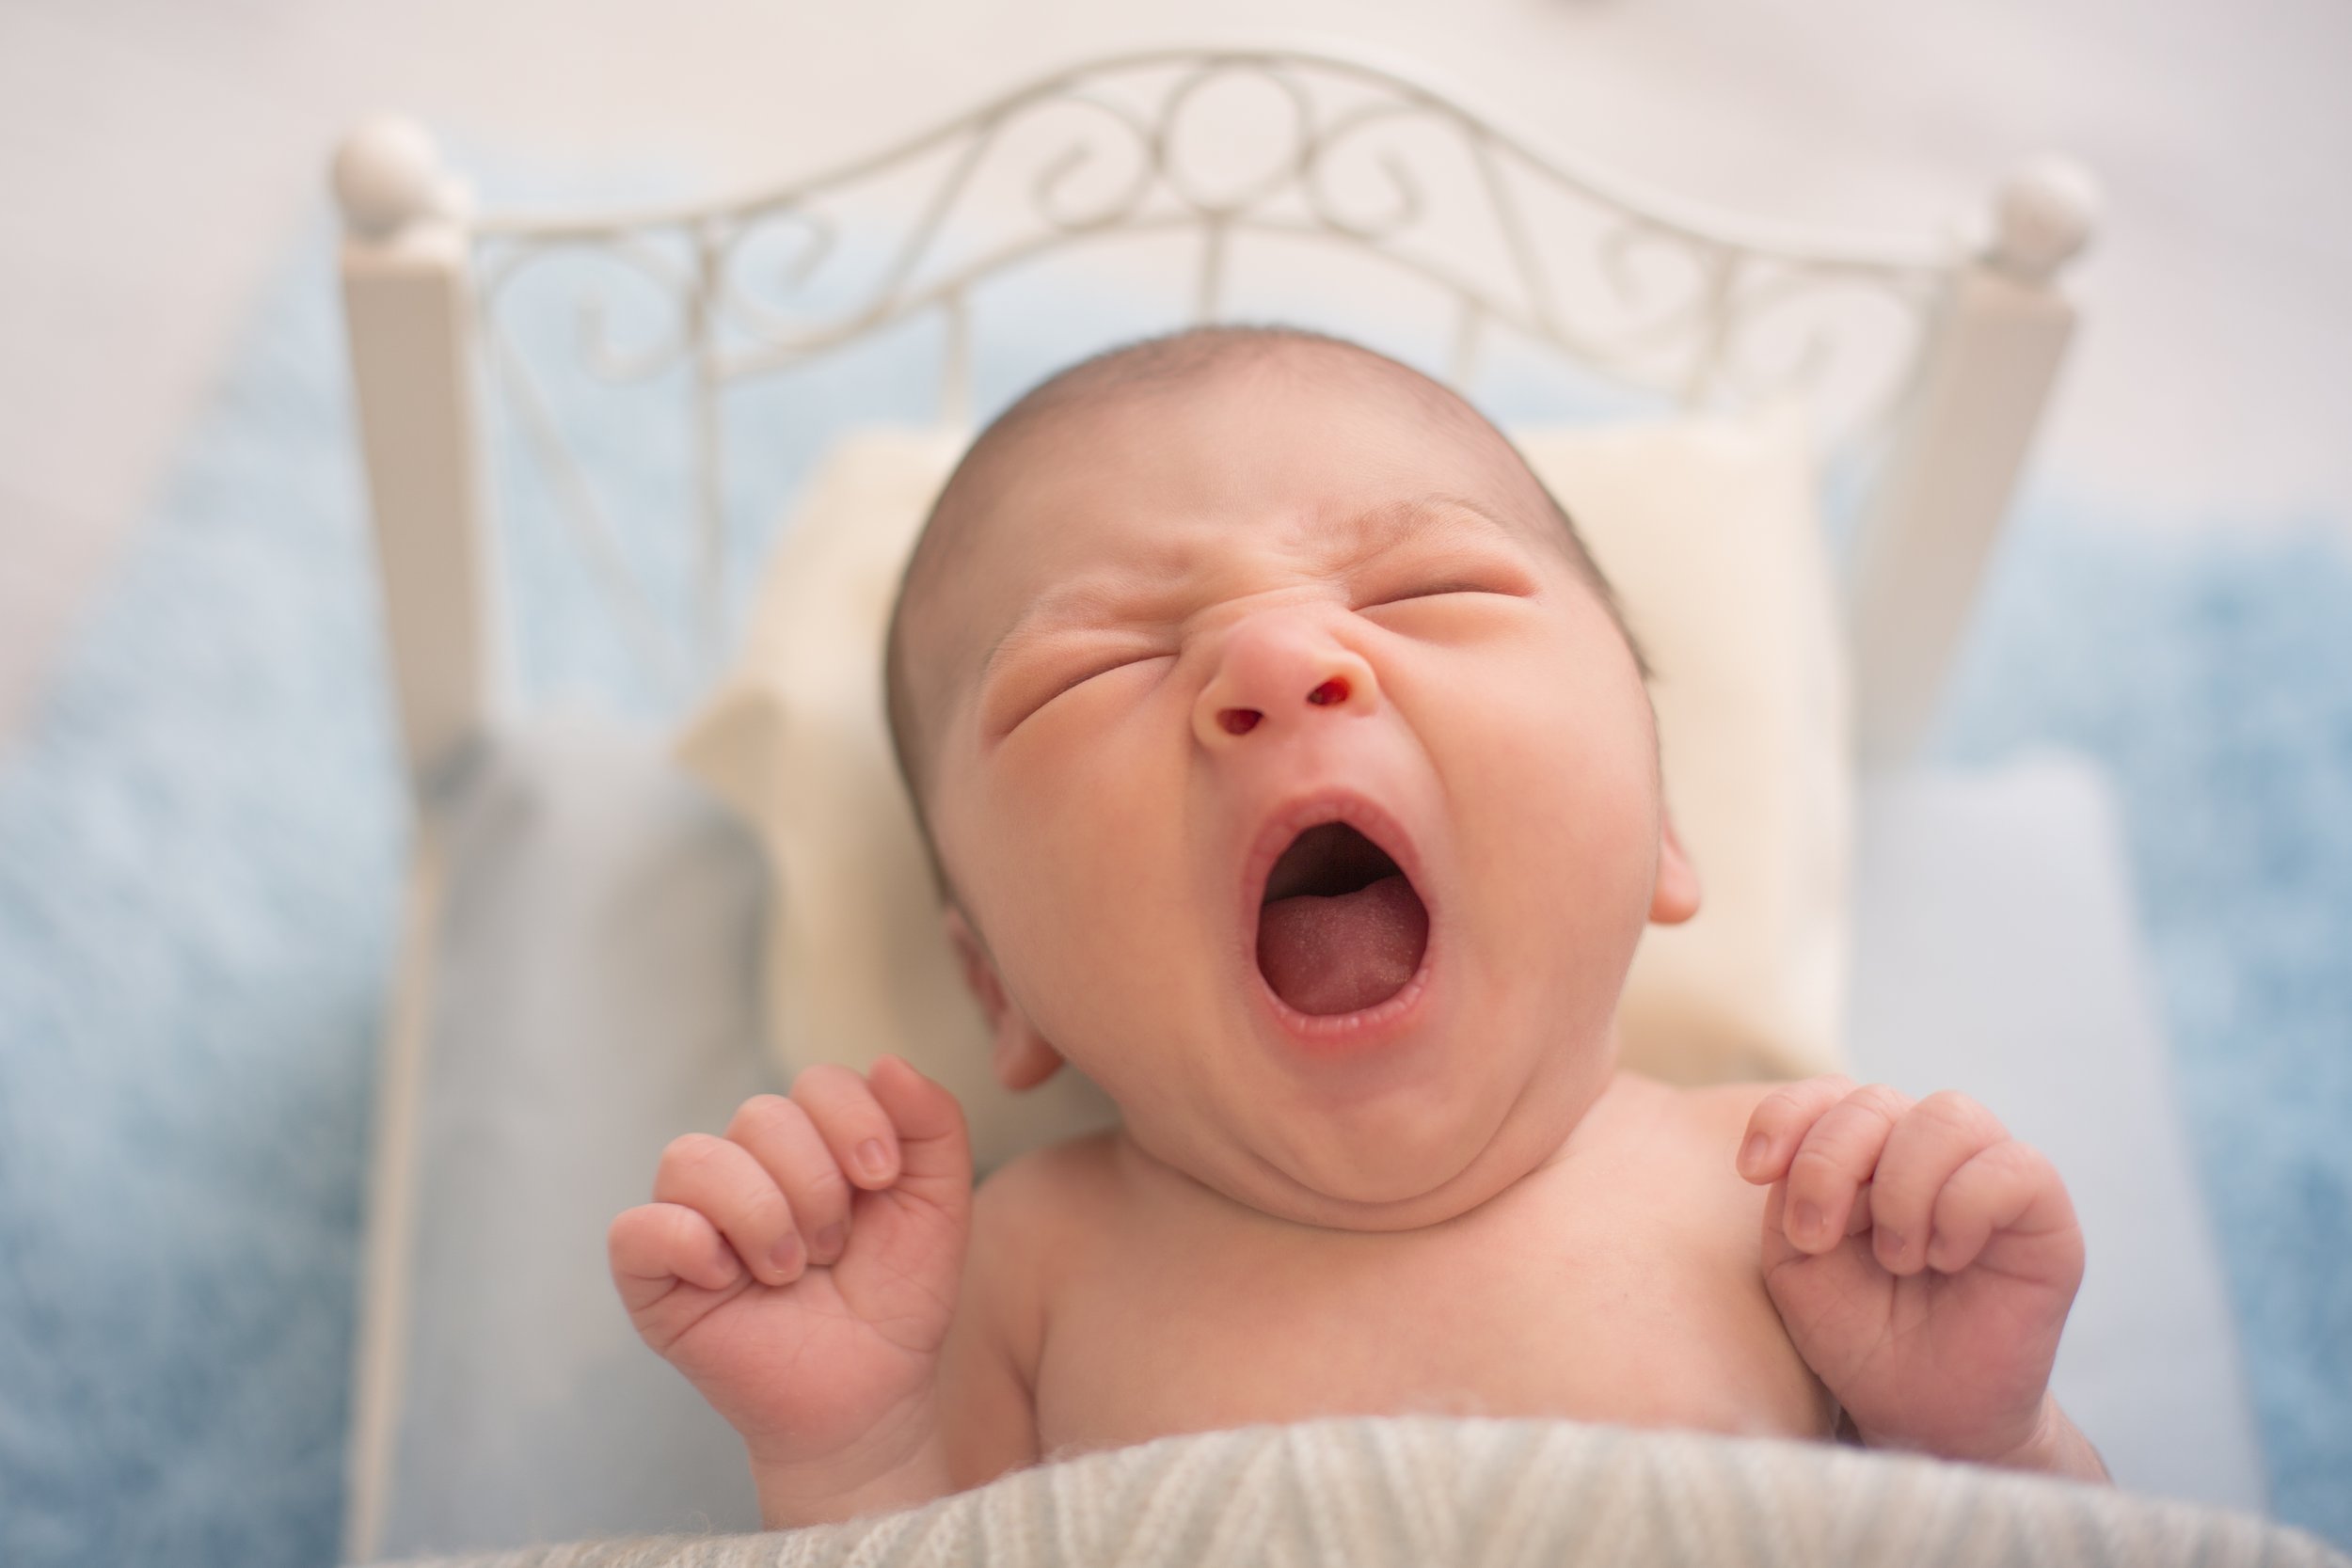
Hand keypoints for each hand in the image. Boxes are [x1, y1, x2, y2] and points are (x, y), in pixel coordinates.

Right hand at [609, 1055, 971, 1484]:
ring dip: (761, 1215)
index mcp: (810, 1143)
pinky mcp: (652, 1278)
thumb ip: (935, 1126)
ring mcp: (692, 1219)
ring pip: (692, 1157)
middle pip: (760, 1115)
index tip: (881, 1181)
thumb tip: (887, 1062)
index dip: (853, 1120)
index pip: (816, 1081)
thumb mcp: (939, 1206)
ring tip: (791, 1271)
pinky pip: (637, 1229)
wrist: (872, 1396)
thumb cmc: (897, 1299)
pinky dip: (687, 1243)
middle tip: (835, 1249)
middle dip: (816, 1185)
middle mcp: (745, 1167)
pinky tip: (730, 1278)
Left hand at [1738, 1077, 2084, 1467]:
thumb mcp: (1799, 1262)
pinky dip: (1964, 1208)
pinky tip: (1946, 1258)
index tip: (1753, 1170)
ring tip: (1896, 1259)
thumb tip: (1802, 1150)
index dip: (1786, 1115)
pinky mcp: (2044, 1213)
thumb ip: (1794, 1193)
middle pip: (1876, 1101)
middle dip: (1830, 1162)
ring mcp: (1988, 1173)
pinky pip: (2013, 1166)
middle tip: (1818, 1238)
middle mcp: (1926, 1149)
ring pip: (1947, 1117)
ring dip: (1902, 1189)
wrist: (1923, 1414)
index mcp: (1865, 1152)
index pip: (1827, 1094)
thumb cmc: (1859, 1334)